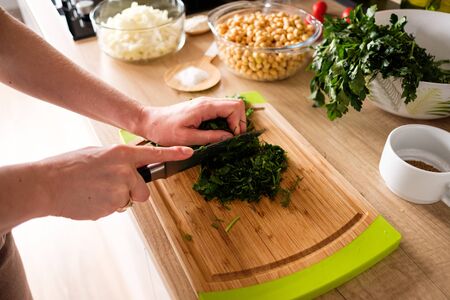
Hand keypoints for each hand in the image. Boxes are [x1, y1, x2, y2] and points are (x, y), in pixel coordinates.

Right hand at [34, 144, 192, 219]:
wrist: (46, 185)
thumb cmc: (69, 166)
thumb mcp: (97, 154)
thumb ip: (118, 160)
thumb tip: (130, 169)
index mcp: (120, 154)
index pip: (153, 154)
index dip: (174, 154)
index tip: (190, 152)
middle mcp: (124, 171)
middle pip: (143, 191)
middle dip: (131, 193)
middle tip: (109, 187)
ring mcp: (118, 190)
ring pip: (128, 201)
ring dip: (116, 200)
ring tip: (95, 192)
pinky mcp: (110, 207)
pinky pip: (115, 209)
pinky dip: (105, 207)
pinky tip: (90, 199)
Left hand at [135, 97, 246, 145]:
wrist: (149, 121)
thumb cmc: (164, 130)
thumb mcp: (187, 138)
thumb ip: (210, 137)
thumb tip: (229, 138)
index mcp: (205, 107)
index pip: (235, 107)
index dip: (239, 123)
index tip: (234, 137)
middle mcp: (207, 102)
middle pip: (236, 105)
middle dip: (239, 122)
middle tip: (233, 138)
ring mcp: (205, 104)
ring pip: (230, 108)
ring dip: (233, 122)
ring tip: (226, 137)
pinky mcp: (203, 108)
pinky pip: (221, 112)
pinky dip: (225, 122)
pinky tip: (219, 134)